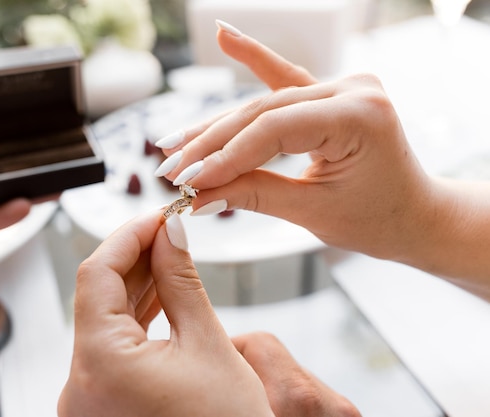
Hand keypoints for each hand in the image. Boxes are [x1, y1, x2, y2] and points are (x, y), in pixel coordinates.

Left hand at [58, 211, 358, 416]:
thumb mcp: (208, 346)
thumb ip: (182, 281)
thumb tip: (172, 236)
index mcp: (99, 364)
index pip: (96, 273)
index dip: (128, 236)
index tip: (157, 217)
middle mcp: (79, 385)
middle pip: (97, 296)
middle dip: (135, 258)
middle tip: (170, 232)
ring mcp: (87, 399)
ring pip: (104, 322)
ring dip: (136, 287)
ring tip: (171, 258)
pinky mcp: (102, 406)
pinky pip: (112, 349)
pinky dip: (135, 321)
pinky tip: (160, 296)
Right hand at [156, 22, 439, 270]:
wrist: (414, 214)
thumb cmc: (377, 218)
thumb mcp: (313, 211)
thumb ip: (252, 195)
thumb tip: (197, 195)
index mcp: (359, 115)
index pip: (273, 129)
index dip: (225, 155)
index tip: (188, 180)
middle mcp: (352, 89)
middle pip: (262, 112)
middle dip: (212, 143)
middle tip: (171, 167)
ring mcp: (342, 86)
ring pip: (263, 103)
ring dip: (217, 126)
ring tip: (173, 143)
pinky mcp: (330, 93)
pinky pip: (283, 79)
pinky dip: (253, 59)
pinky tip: (224, 35)